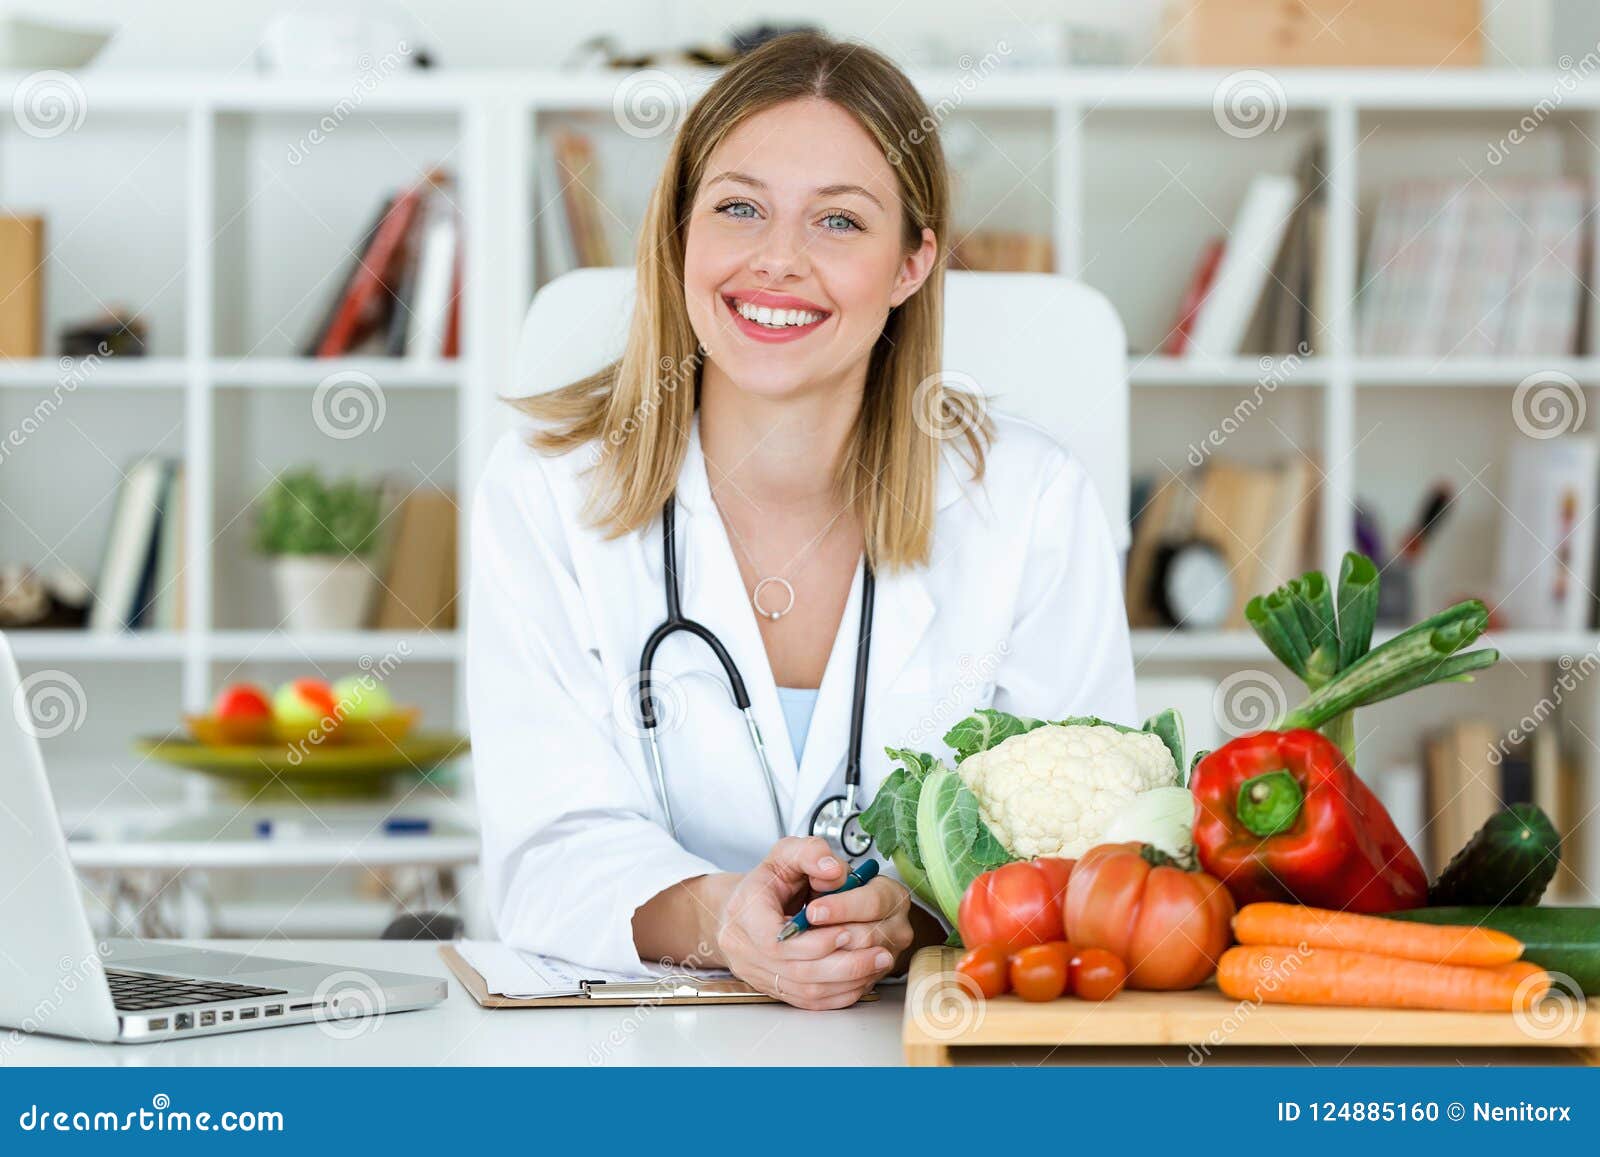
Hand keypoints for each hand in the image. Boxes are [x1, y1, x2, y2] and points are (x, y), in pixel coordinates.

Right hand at [715, 837, 906, 1009]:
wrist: (748, 905)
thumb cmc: (770, 879)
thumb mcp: (788, 853)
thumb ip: (811, 853)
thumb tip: (834, 871)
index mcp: (744, 913)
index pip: (776, 941)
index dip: (815, 942)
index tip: (847, 931)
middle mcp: (744, 949)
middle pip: (797, 971)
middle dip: (843, 963)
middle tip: (880, 951)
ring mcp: (757, 974)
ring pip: (805, 990)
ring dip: (847, 980)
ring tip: (879, 962)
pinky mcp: (774, 989)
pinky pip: (809, 1001)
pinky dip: (839, 993)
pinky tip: (863, 978)